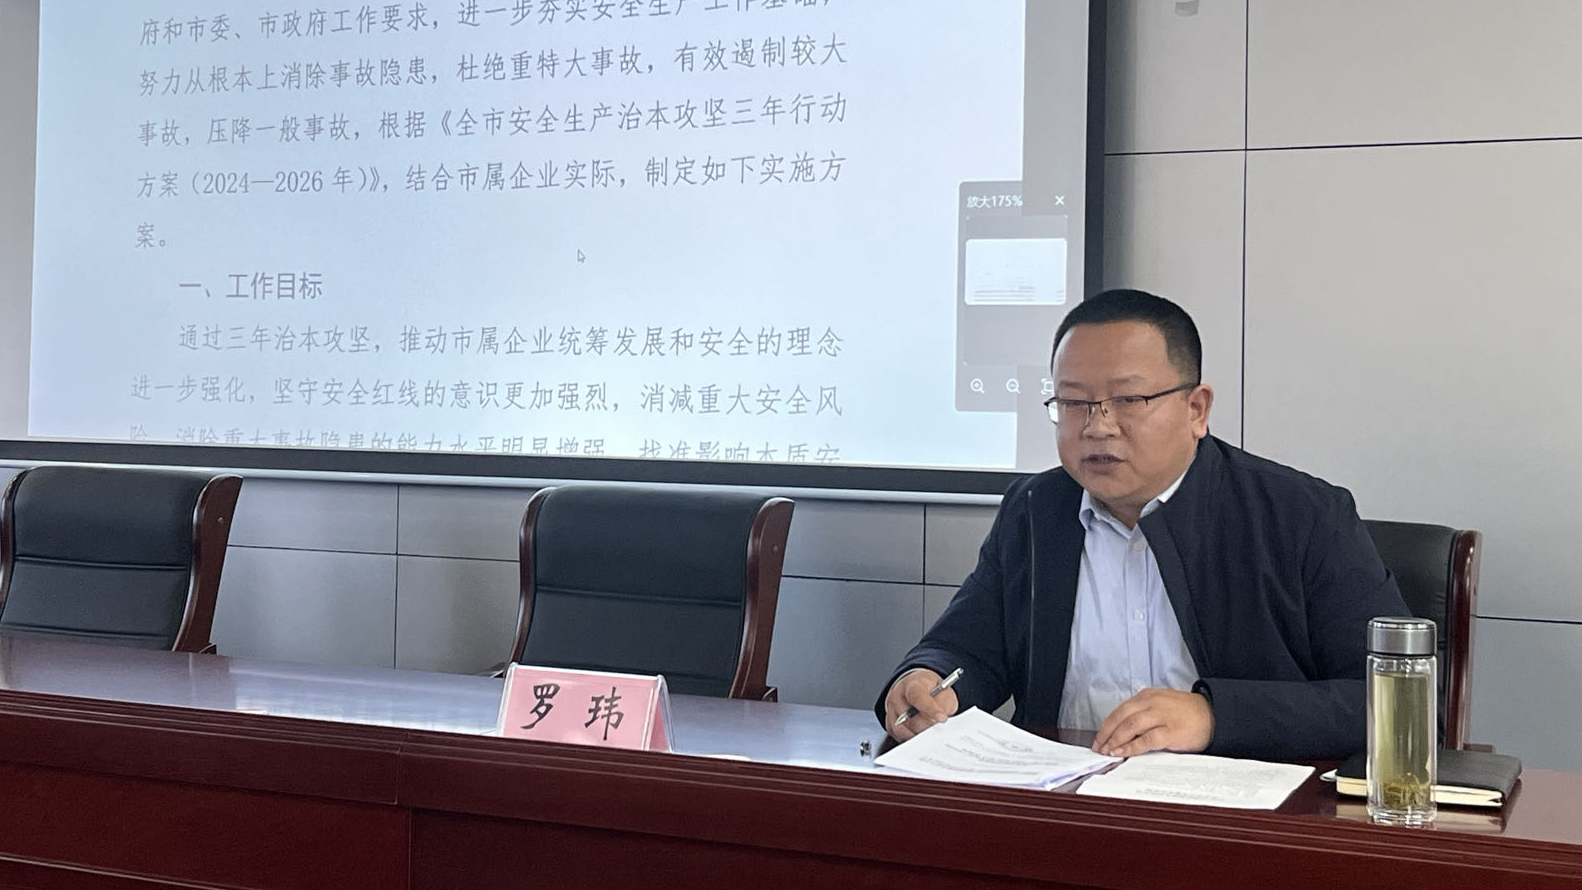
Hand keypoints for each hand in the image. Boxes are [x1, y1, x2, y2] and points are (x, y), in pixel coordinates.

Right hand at [882, 669, 959, 741]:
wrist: (918, 689)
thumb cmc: (931, 690)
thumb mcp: (943, 691)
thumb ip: (943, 704)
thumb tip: (942, 718)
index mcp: (911, 684)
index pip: (917, 696)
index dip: (930, 709)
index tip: (942, 718)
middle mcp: (897, 696)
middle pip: (909, 717)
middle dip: (926, 727)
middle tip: (939, 730)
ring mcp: (891, 710)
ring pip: (902, 730)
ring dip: (918, 735)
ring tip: (931, 733)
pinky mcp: (889, 723)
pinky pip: (898, 736)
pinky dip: (911, 738)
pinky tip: (921, 734)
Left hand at [1092, 688, 1212, 756]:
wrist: (1213, 716)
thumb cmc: (1187, 713)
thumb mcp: (1162, 704)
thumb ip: (1143, 712)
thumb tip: (1122, 730)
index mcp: (1148, 696)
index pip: (1120, 709)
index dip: (1107, 725)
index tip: (1099, 737)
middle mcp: (1152, 703)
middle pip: (1121, 716)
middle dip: (1106, 733)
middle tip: (1098, 746)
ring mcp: (1161, 716)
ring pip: (1130, 726)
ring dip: (1115, 740)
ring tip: (1107, 751)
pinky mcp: (1170, 731)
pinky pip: (1146, 739)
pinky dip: (1131, 747)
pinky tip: (1123, 753)